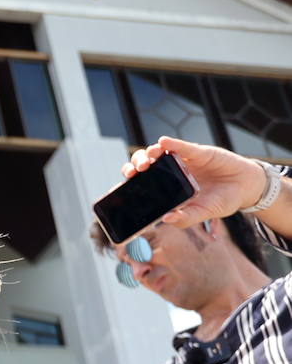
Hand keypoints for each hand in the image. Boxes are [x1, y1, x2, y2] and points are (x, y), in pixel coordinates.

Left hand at [124, 136, 268, 226]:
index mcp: (166, 189)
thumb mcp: (203, 213)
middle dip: (133, 167)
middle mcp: (169, 173)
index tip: (116, 190)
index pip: (141, 184)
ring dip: (147, 155)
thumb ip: (186, 218)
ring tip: (147, 161)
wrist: (246, 188)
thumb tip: (166, 220)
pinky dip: (172, 144)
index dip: (127, 185)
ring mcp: (181, 161)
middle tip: (133, 174)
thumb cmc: (221, 201)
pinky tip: (164, 143)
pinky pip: (181, 147)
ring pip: (157, 154)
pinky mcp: (197, 152)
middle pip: (143, 166)